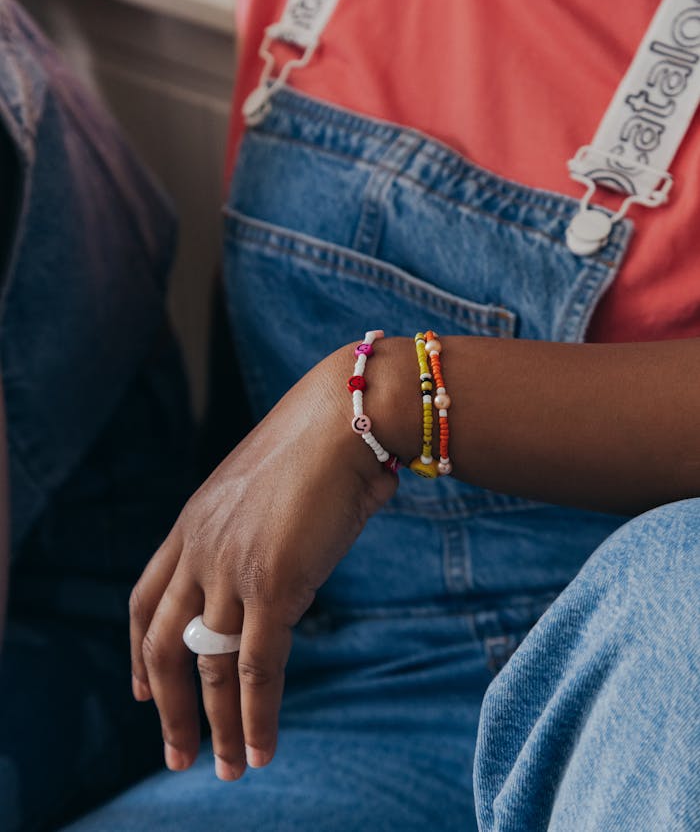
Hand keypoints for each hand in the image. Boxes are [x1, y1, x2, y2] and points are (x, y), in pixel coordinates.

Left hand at [129, 343, 398, 779]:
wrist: (346, 416)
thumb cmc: (321, 442)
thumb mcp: (268, 488)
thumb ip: (257, 532)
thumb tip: (281, 568)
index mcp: (194, 521)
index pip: (145, 598)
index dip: (140, 650)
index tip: (143, 688)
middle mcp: (200, 548)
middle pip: (163, 642)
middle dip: (168, 705)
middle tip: (175, 751)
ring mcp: (231, 568)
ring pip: (210, 667)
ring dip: (216, 726)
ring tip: (227, 768)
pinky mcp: (272, 585)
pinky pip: (255, 669)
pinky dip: (255, 717)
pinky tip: (259, 750)